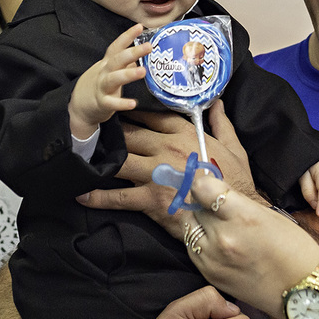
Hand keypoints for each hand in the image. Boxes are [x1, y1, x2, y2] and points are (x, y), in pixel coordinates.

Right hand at [69, 25, 150, 138]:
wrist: (77, 106)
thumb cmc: (98, 85)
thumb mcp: (109, 69)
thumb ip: (124, 61)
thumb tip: (140, 52)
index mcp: (108, 63)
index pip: (117, 46)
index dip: (127, 36)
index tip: (140, 26)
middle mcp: (104, 72)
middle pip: (117, 60)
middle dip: (133, 52)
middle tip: (148, 46)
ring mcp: (102, 87)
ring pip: (114, 79)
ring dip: (128, 74)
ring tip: (143, 71)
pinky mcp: (102, 103)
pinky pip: (112, 103)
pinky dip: (122, 103)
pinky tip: (133, 103)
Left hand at [77, 102, 256, 233]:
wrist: (232, 216)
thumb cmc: (236, 181)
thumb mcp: (234, 147)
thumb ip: (221, 123)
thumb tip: (217, 103)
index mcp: (186, 133)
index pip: (154, 116)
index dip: (135, 111)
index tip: (121, 108)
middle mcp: (167, 148)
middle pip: (131, 134)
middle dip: (112, 131)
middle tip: (96, 129)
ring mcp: (156, 173)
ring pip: (120, 160)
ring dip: (101, 158)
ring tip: (84, 155)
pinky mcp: (150, 198)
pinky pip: (118, 197)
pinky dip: (98, 196)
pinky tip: (82, 193)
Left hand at [183, 176, 318, 315]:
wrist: (301, 289)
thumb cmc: (294, 248)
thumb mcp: (270, 215)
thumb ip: (238, 202)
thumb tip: (216, 191)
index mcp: (242, 217)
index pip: (202, 188)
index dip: (203, 182)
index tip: (209, 184)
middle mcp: (223, 238)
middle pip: (194, 207)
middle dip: (202, 203)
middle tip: (216, 207)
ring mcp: (213, 259)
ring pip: (188, 228)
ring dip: (198, 222)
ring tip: (216, 226)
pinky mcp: (210, 275)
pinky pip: (192, 249)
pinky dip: (199, 242)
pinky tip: (216, 243)